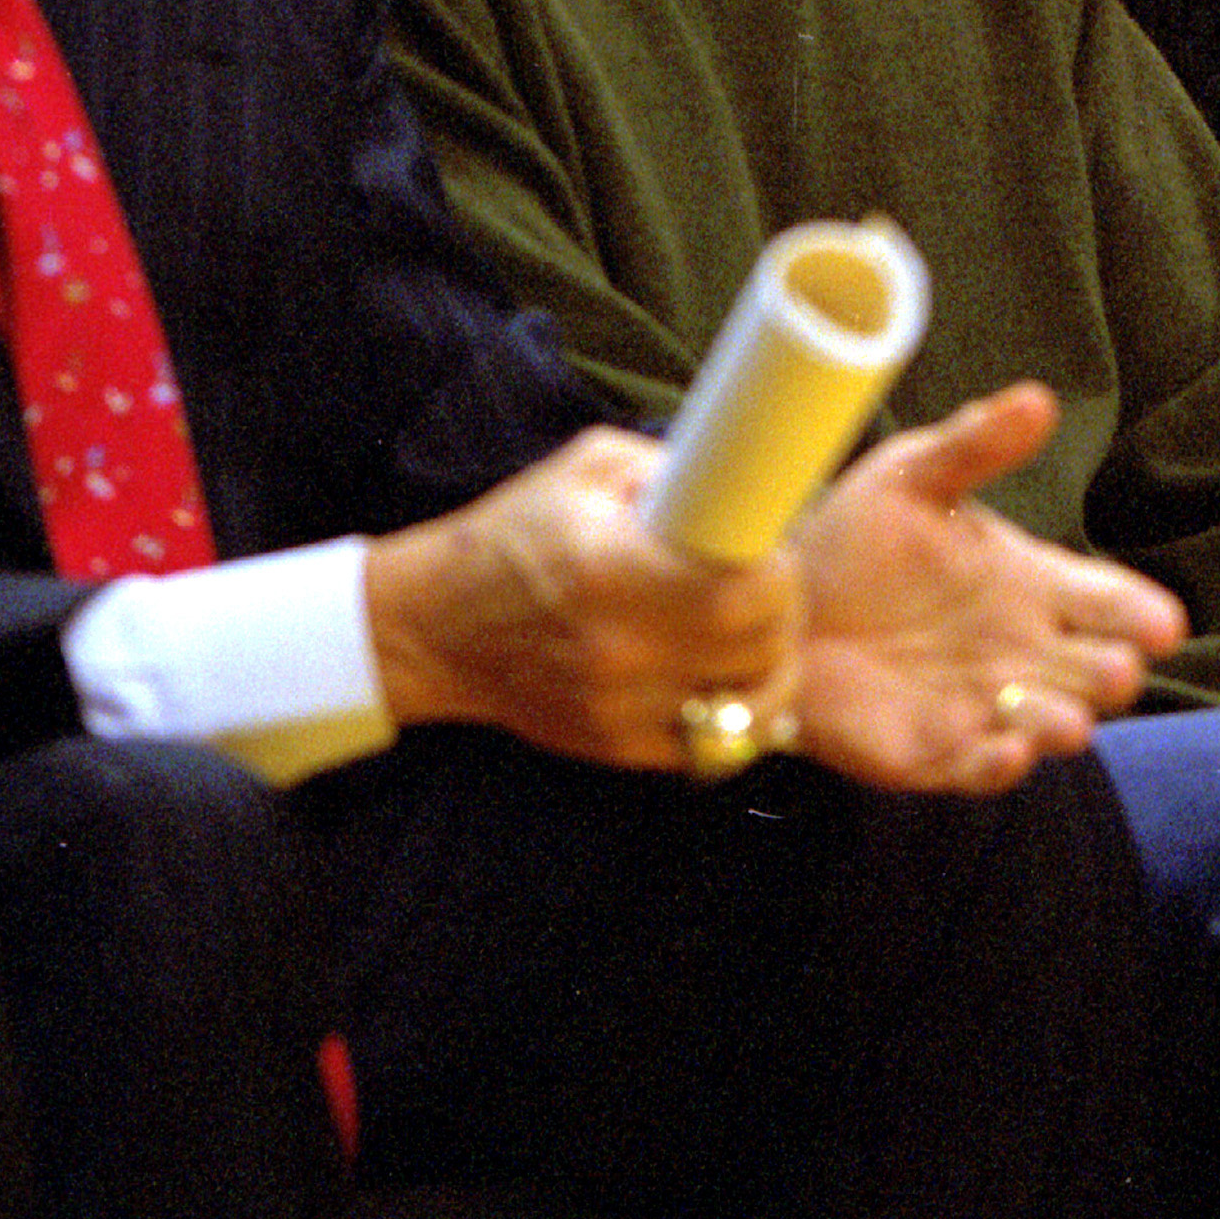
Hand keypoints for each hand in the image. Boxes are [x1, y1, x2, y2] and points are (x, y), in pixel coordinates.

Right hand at [364, 428, 800, 767]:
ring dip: (771, 665)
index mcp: (610, 571)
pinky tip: (729, 676)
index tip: (771, 551)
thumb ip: (670, 470)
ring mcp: (619, 709)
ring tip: (759, 631)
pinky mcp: (618, 748)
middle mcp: (618, 650)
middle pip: (758, 649)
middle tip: (772, 583)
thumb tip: (747, 483)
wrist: (436, 628)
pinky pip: (715, 746)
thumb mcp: (586, 470)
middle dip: (783, 612)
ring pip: (749, 706)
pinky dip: (737, 713)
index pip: (741, 592)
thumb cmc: (513, 537)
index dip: (777, 571)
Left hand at [792, 382, 1188, 793]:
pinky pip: (984, 768)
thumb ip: (977, 446)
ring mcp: (986, 704)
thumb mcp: (912, 476)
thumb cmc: (851, 535)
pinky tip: (1006, 750)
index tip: (1162, 622)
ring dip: (1064, 724)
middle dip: (1113, 673)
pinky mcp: (938, 752)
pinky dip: (1001, 764)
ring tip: (1066, 721)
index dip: (1142, 613)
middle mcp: (1023, 649)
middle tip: (1115, 667)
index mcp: (1031, 581)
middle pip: (1099, 670)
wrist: (771, 604)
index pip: (1111, 601)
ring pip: (1053, 724)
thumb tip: (1040, 399)